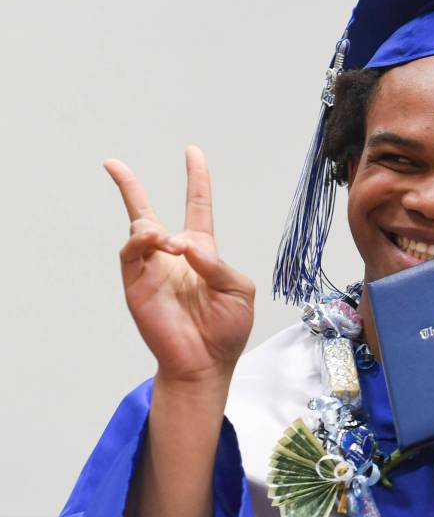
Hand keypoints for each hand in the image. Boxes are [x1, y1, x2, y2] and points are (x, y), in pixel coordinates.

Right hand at [104, 146, 254, 385]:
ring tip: (172, 245)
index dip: (196, 180)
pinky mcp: (137, 284)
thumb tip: (188, 246)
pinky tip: (159, 244)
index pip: (197, 207)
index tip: (192, 153)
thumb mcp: (238, 290)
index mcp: (202, 253)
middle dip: (129, 187)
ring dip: (154, 230)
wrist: (205, 363)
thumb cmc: (226, 330)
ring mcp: (152, 269)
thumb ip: (218, 263)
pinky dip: (142, 242)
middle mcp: (172, 256)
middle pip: (146, 212)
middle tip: (113, 164)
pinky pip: (131, 253)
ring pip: (139, 231)